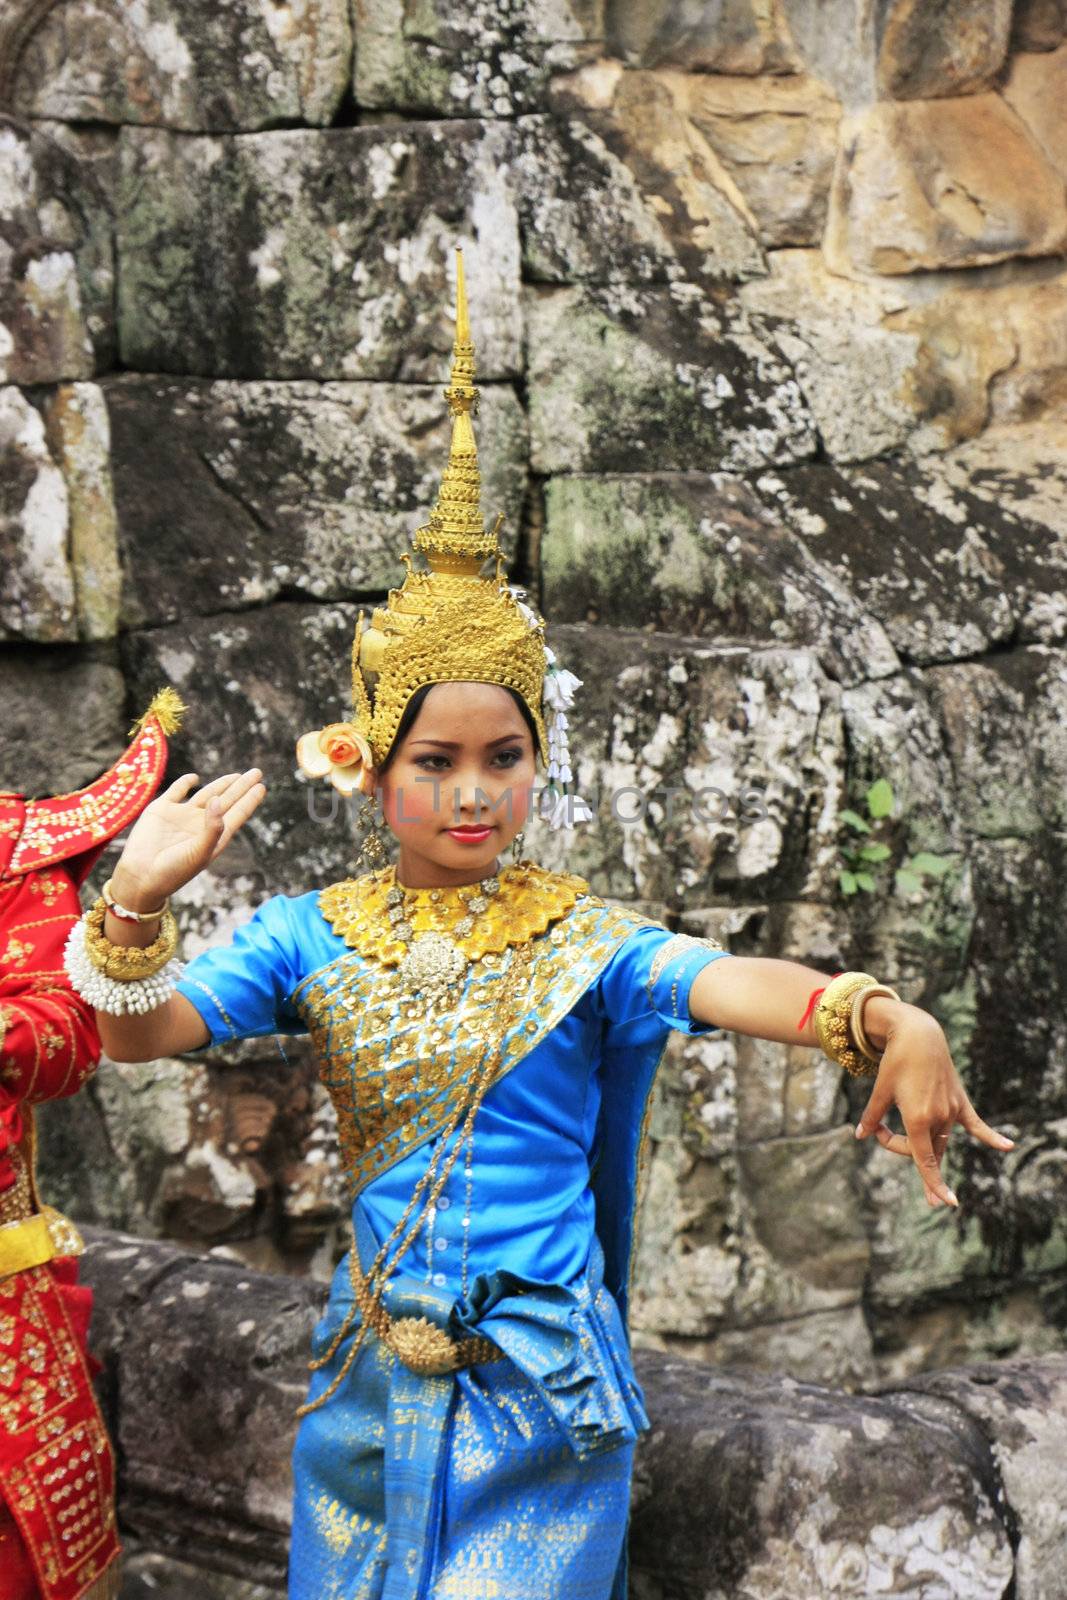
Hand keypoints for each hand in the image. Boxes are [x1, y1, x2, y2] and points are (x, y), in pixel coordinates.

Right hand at [111, 770, 266, 908]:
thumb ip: (213, 828)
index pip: (237, 814)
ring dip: (222, 784)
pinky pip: (177, 791)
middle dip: (242, 787)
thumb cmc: (173, 871)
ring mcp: (181, 816)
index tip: (262, 786)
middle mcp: (200, 824)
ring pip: (206, 794)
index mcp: (214, 837)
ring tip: (238, 775)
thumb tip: (220, 800)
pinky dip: (186, 782)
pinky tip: (196, 778)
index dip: (250, 800)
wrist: (140, 876)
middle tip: (258, 772)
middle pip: (227, 801)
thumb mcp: (199, 853)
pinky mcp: (162, 810)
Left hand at [855, 1001, 1013, 1207]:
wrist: (918, 1035)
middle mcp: (938, 1117)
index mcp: (918, 1118)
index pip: (925, 1160)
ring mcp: (952, 1110)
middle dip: (899, 1147)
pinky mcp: (960, 1101)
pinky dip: (990, 1136)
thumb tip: (859, 1135)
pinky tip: (1008, 1146)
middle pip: (923, 1150)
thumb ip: (872, 1116)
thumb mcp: (880, 1090)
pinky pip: (976, 1124)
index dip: (932, 1183)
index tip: (942, 1203)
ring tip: (889, 1133)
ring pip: (939, 1141)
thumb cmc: (895, 1062)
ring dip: (919, 1143)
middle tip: (877, 1131)